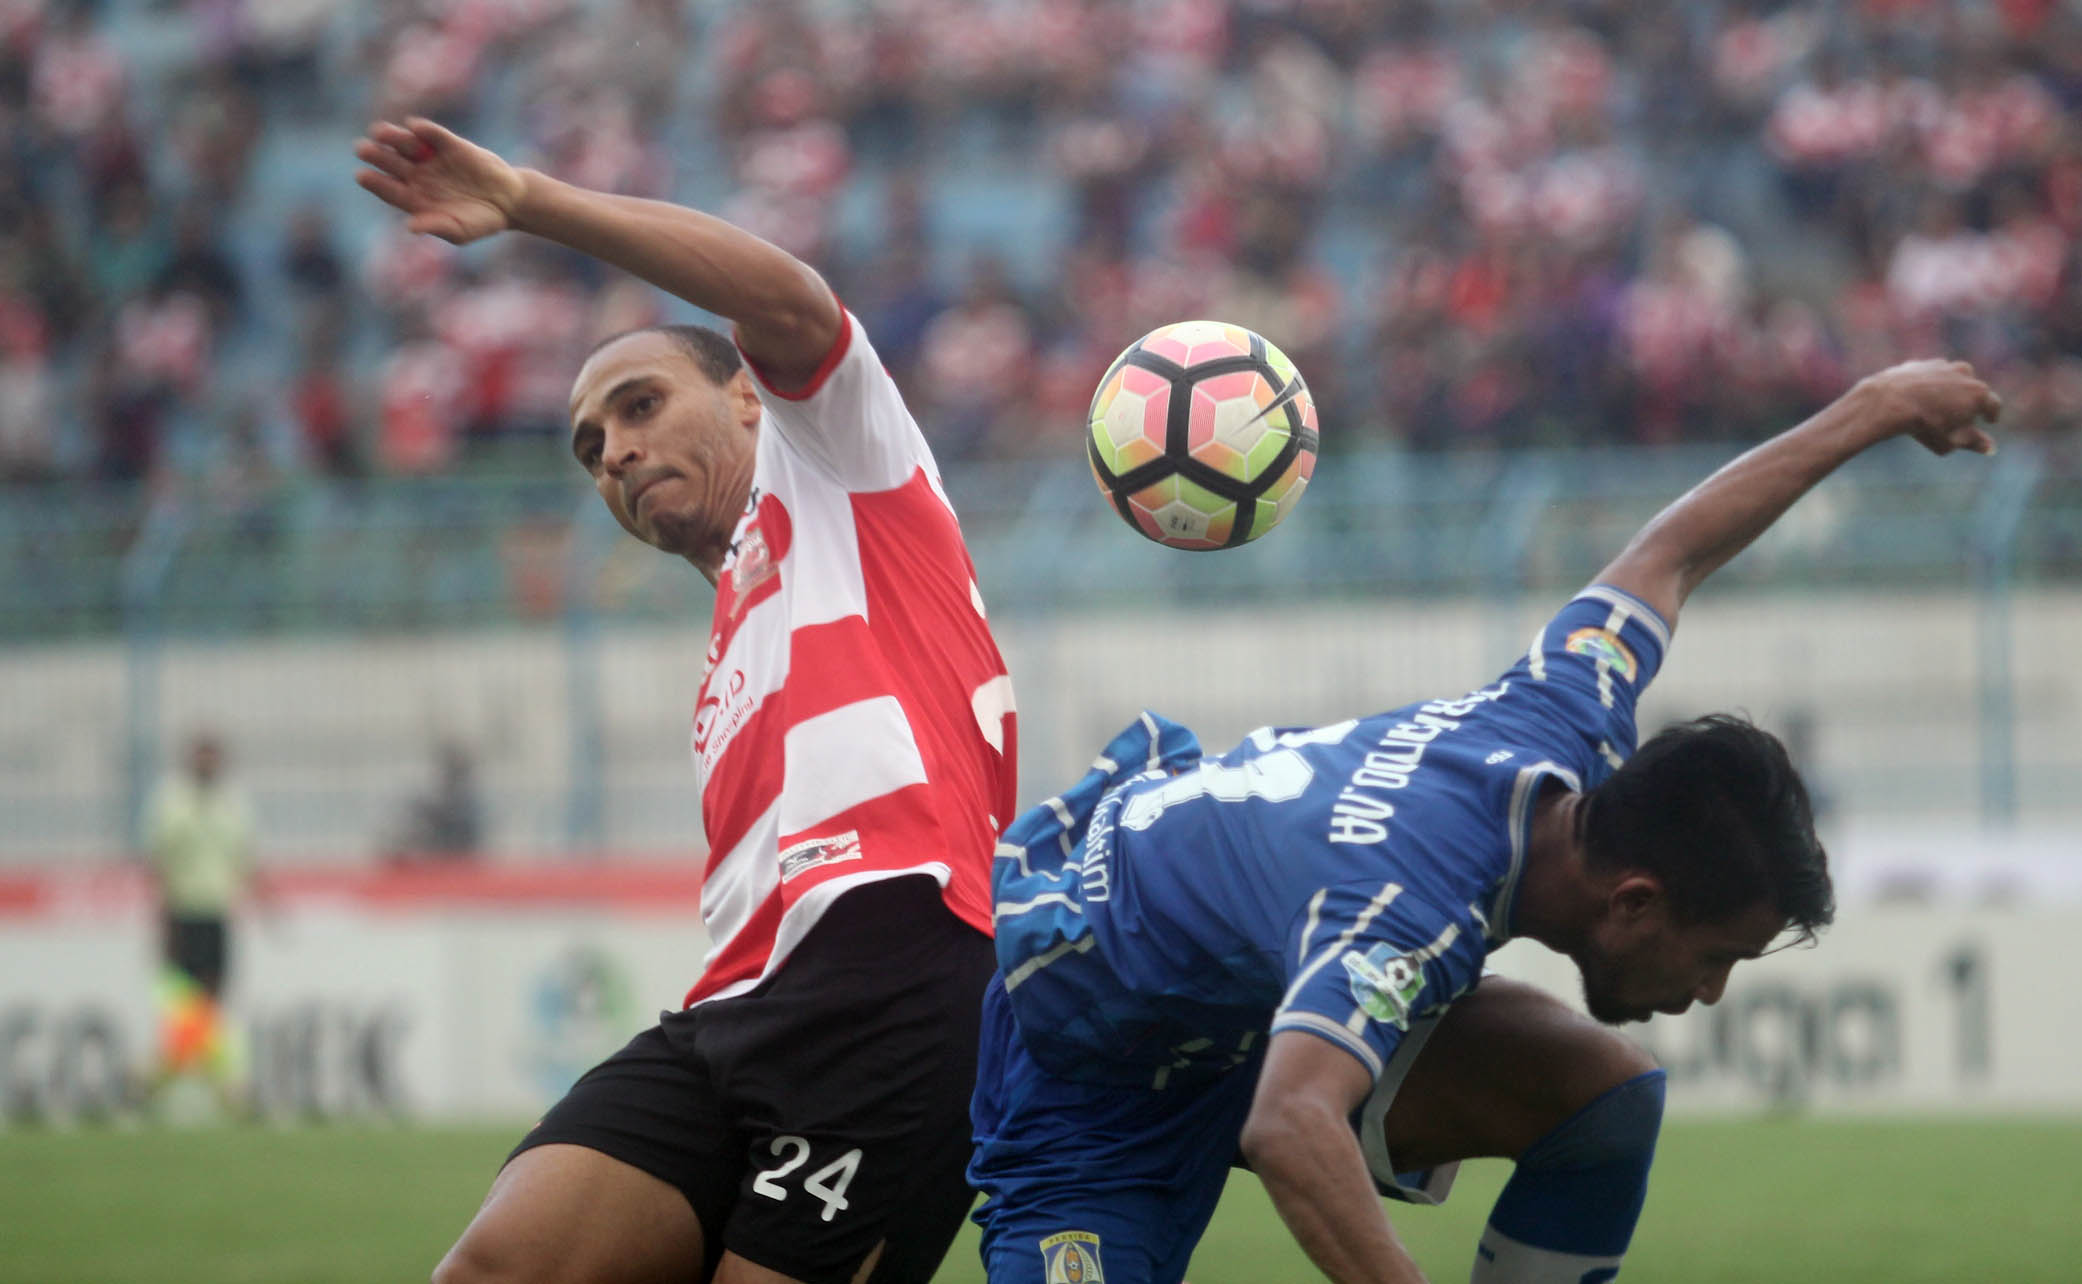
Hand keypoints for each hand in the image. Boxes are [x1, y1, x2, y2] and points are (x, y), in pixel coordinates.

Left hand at [353, 117, 525, 244]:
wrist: (509, 202)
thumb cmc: (481, 222)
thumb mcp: (460, 230)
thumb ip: (436, 226)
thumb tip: (411, 227)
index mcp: (415, 199)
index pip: (389, 189)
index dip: (375, 182)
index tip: (361, 175)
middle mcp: (419, 176)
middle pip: (391, 163)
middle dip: (377, 156)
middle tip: (362, 149)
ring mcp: (433, 158)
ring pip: (407, 145)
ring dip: (393, 137)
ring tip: (379, 132)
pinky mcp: (451, 145)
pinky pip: (435, 135)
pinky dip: (425, 130)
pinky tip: (414, 126)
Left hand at [1854, 359, 2001, 456]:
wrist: (1890, 401)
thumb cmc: (1924, 426)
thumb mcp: (1951, 442)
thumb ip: (1973, 443)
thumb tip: (1990, 448)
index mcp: (1979, 394)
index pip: (1993, 405)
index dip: (1991, 414)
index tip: (1989, 420)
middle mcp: (1966, 375)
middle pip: (1974, 389)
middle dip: (1970, 402)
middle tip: (1962, 415)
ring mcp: (1943, 366)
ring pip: (1952, 378)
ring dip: (1950, 389)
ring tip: (1940, 405)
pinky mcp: (1921, 363)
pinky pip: (1929, 375)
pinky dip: (1927, 384)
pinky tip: (1919, 396)